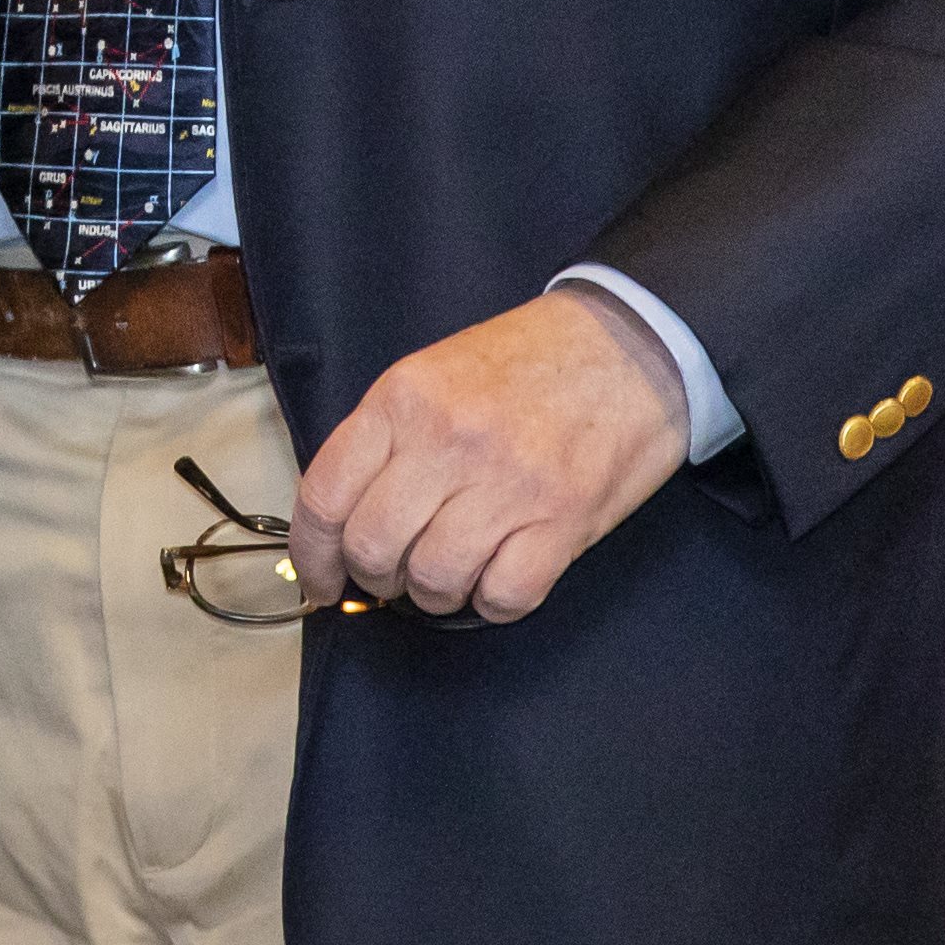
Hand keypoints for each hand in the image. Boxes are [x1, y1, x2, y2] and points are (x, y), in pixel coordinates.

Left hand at [287, 285, 696, 623]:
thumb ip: (388, 439)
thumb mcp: (436, 375)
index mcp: (403, 399)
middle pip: (373, 547)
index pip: (326, 494)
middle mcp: (447, 440)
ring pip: (434, 581)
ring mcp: (507, 482)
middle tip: (397, 573)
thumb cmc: (529, 363)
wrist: (632, 342)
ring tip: (455, 572)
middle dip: (377, 578)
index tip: (321, 578)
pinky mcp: (563, 520)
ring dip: (436, 594)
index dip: (312, 553)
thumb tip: (346, 521)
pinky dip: (494, 601)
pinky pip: (504, 596)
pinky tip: (501, 575)